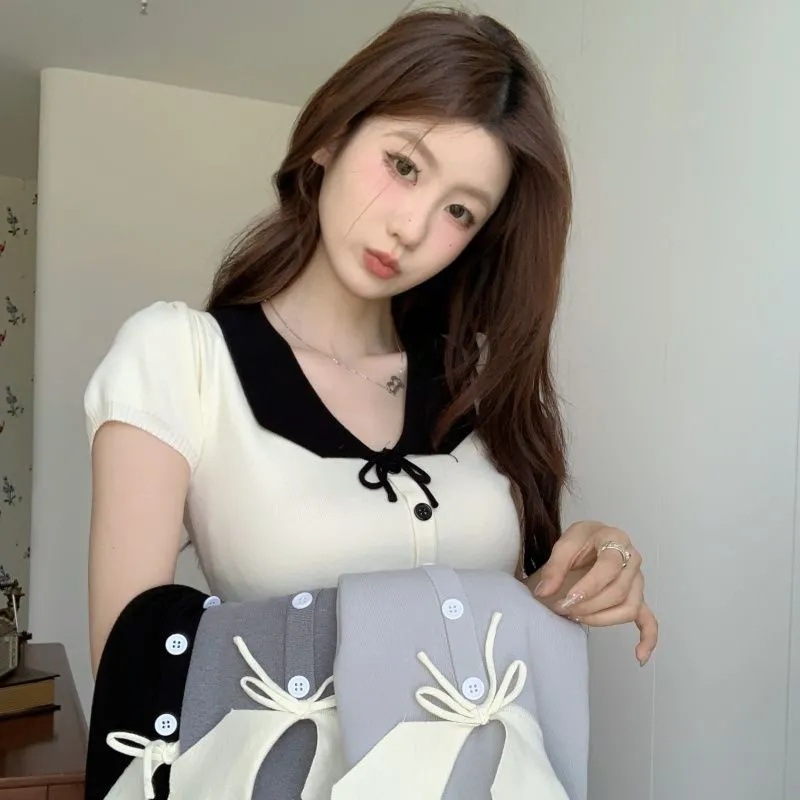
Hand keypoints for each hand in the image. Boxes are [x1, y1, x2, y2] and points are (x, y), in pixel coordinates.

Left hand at [529, 521, 658, 665]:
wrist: (588, 543)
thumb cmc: (579, 543)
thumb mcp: (563, 545)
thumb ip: (554, 567)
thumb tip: (544, 592)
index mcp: (616, 539)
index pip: (609, 566)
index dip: (589, 586)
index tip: (568, 599)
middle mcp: (633, 559)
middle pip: (619, 591)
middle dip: (589, 605)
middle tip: (563, 608)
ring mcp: (638, 581)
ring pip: (629, 608)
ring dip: (602, 619)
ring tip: (577, 618)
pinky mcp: (638, 598)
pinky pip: (649, 621)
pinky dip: (648, 639)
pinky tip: (639, 655)